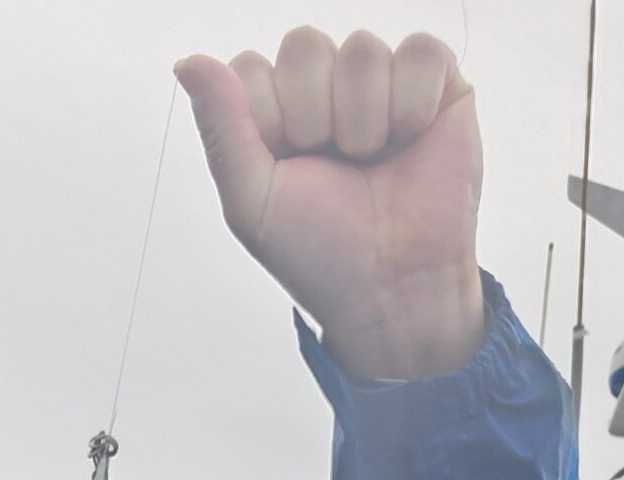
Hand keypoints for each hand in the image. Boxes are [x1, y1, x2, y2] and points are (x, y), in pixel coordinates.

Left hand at [176, 29, 483, 381]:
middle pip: (304, 45)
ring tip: (372, 162)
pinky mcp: (436, 83)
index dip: (268, 119)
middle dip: (313, 115)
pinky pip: (418, 51)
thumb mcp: (251, 201)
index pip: (252, 68)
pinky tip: (409, 141)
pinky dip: (410, 105)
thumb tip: (187, 61)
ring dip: (362, 119)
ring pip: (360, 49)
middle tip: (334, 166)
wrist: (390, 289)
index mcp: (276, 113)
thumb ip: (221, 126)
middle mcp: (325, 89)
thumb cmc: (321, 253)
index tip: (287, 167)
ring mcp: (380, 82)